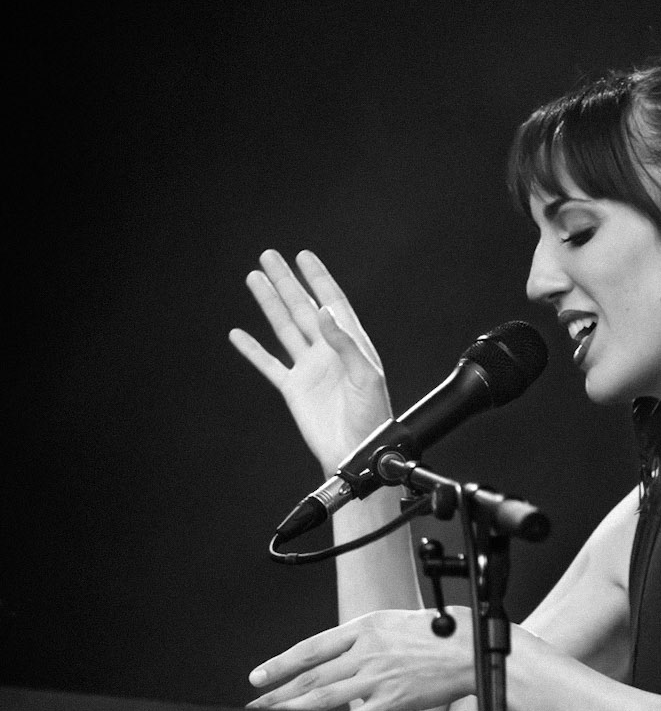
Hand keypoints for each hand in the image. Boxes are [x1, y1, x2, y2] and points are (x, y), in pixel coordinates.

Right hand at [229, 249, 392, 473]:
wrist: (355, 454)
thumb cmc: (372, 420)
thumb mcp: (366, 377)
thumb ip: (346, 343)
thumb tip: (323, 311)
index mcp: (350, 346)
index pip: (332, 304)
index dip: (319, 279)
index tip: (304, 256)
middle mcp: (328, 353)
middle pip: (302, 308)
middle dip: (286, 281)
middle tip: (269, 255)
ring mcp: (310, 369)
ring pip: (284, 328)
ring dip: (269, 303)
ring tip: (254, 278)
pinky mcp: (294, 389)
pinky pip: (269, 364)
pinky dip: (252, 350)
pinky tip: (238, 335)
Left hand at [247, 607, 473, 710]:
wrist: (468, 647)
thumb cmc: (438, 634)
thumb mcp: (394, 624)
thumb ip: (364, 642)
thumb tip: (341, 661)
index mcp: (363, 628)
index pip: (311, 648)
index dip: (281, 663)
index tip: (259, 676)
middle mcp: (365, 652)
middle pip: (311, 675)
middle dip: (277, 693)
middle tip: (254, 705)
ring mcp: (376, 677)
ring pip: (324, 696)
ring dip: (292, 708)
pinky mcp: (393, 700)